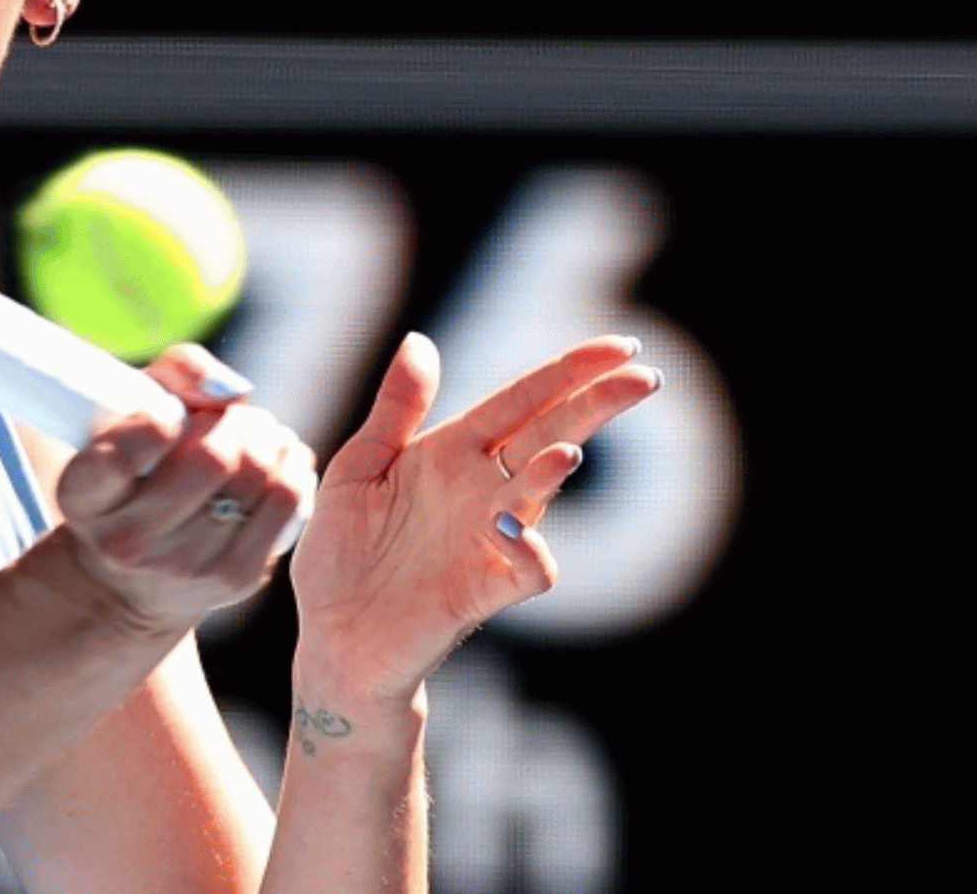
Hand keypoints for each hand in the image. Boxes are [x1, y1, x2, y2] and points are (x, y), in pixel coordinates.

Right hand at [52, 346, 317, 631]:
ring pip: (257, 479)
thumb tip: (230, 391)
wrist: (133, 571)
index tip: (169, 411)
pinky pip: (289, 503)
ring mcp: (183, 567)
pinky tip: (279, 455)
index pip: (122, 456)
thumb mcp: (128, 411)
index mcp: (83, 495)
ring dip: (267, 437)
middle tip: (230, 415)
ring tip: (255, 431)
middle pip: (211, 461)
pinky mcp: (234, 578)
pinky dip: (292, 464)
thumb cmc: (135, 466)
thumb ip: (174, 374)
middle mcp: (127, 542)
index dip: (157, 420)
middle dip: (233, 420)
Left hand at [290, 332, 660, 698]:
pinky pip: (527, 570)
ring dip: (553, 474)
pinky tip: (511, 528)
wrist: (331, 637)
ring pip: (539, 497)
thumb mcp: (357, 467)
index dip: (567, 373)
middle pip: (549, 436)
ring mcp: (488, 541)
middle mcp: (480, 490)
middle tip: (644, 378)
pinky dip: (529, 550)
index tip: (619, 345)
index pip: (521, 402)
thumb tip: (421, 339)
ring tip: (568, 451)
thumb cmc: (343, 551)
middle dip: (595, 407)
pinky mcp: (483, 591)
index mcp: (452, 452)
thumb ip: (395, 410)